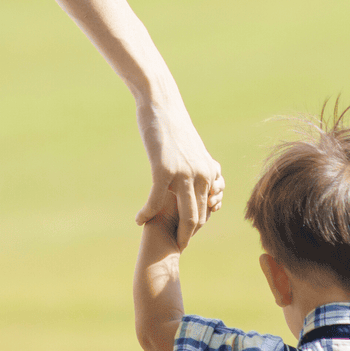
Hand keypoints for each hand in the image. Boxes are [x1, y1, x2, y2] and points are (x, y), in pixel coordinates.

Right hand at [133, 84, 224, 246]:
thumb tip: (204, 183)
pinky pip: (156, 201)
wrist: (162, 104)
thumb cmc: (174, 125)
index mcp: (210, 171)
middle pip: (199, 217)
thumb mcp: (193, 148)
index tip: (185, 234)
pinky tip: (138, 219)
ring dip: (175, 232)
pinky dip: (147, 213)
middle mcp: (202, 175)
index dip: (197, 225)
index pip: (208, 208)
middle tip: (177, 246)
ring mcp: (185, 174)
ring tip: (161, 239)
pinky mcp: (164, 170)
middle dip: (188, 235)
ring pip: (185, 214)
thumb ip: (200, 167)